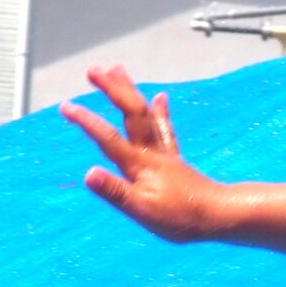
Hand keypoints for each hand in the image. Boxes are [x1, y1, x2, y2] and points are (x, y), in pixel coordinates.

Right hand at [60, 66, 221, 242]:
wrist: (220, 215)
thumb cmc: (180, 218)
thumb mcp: (142, 210)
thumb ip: (115, 191)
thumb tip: (88, 173)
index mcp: (140, 164)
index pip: (108, 138)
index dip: (87, 121)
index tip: (65, 106)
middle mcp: (152, 152)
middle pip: (130, 112)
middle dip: (112, 89)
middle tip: (93, 69)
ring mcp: (164, 153)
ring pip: (145, 113)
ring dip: (130, 90)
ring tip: (118, 69)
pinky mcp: (174, 160)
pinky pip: (165, 128)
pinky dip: (160, 111)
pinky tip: (161, 97)